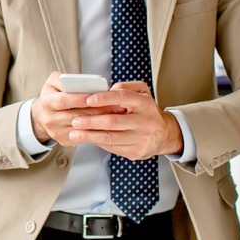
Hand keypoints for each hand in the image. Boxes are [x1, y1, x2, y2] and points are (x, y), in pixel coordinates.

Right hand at [31, 72, 126, 145]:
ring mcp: (57, 133)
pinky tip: (108, 125)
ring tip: (115, 114)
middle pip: (76, 116)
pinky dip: (97, 131)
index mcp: (46, 103)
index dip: (78, 99)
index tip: (94, 96)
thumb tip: (78, 81)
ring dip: (100, 122)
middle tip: (114, 106)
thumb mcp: (52, 83)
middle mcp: (49, 120)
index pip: (62, 101)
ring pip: (82, 128)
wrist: (42, 115)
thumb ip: (62, 78)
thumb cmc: (52, 95)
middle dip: (96, 111)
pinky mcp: (65, 141)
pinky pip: (84, 137)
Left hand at [64, 80, 183, 158]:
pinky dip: (97, 143)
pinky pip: (112, 147)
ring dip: (89, 135)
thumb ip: (126, 87)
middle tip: (75, 120)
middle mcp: (144, 122)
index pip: (122, 97)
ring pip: (110, 138)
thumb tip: (108, 90)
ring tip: (74, 132)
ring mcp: (140, 139)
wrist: (164, 135)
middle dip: (90, 121)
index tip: (87, 100)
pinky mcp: (135, 152)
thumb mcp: (143, 93)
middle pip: (112, 121)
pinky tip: (87, 138)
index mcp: (144, 104)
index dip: (104, 98)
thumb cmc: (147, 111)